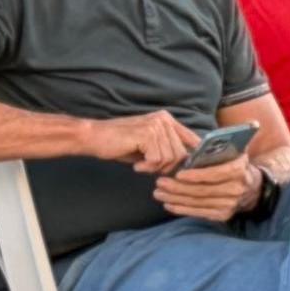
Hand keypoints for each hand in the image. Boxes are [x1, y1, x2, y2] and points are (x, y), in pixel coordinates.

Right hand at [83, 110, 199, 173]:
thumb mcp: (150, 145)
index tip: (188, 171)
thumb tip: (190, 162)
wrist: (94, 137)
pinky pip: (157, 160)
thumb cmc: (120, 144)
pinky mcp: (147, 134)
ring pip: (170, 158)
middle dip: (168, 167)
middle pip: (182, 153)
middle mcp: (164, 120)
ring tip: (141, 165)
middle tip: (150, 168)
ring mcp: (156, 125)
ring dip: (155, 168)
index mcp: (167, 120)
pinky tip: (136, 165)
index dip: (195, 157)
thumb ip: (168, 149)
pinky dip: (147, 168)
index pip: (193, 139)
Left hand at [154, 151, 262, 222]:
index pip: (215, 174)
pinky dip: (182, 210)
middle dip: (178, 188)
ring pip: (198, 202)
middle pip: (202, 190)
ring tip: (159, 193)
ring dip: (176, 199)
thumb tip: (193, 146)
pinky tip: (169, 205)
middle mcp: (236, 189)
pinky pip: (200, 213)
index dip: (195, 175)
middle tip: (160, 183)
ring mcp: (230, 204)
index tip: (178, 174)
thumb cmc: (233, 164)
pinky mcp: (224, 215)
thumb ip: (217, 149)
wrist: (251, 187)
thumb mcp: (231, 152)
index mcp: (238, 169)